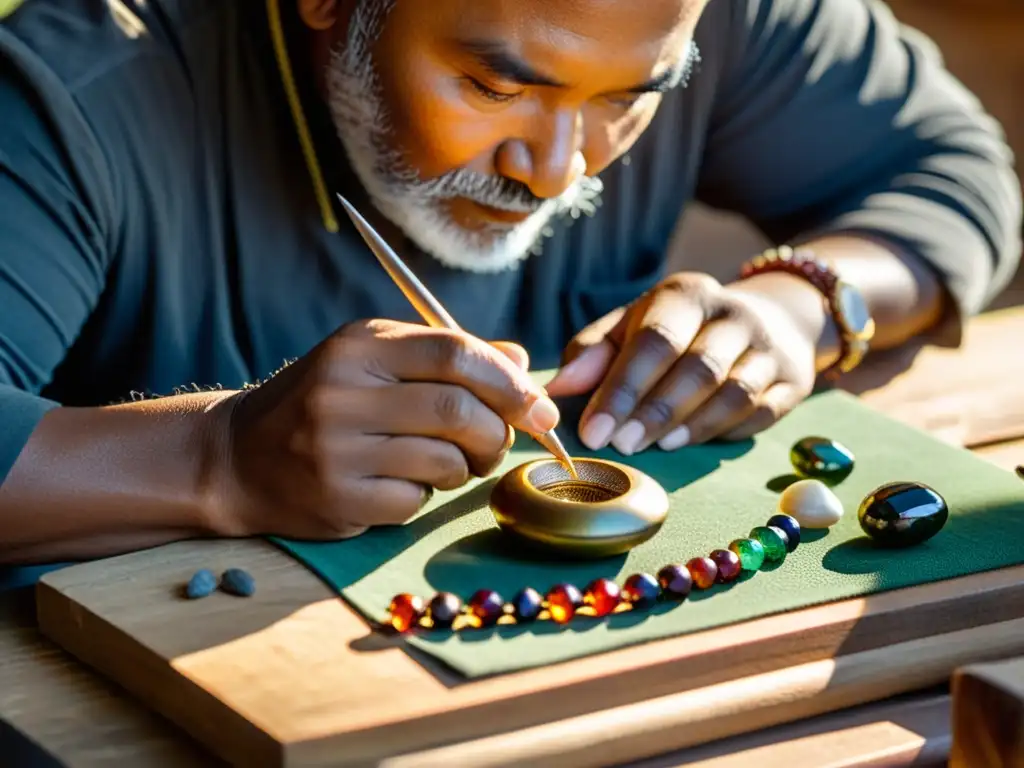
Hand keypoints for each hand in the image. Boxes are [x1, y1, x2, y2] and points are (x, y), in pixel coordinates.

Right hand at [208, 319, 558, 539]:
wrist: (238, 457)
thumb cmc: (324, 402)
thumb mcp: (375, 362)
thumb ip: (446, 357)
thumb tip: (519, 363)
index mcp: (358, 346)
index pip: (453, 352)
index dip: (508, 382)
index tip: (538, 407)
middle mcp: (342, 392)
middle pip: (457, 412)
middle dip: (497, 432)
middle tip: (498, 443)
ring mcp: (335, 449)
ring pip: (445, 462)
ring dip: (465, 467)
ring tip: (449, 463)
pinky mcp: (336, 498)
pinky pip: (415, 501)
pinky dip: (426, 496)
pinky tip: (402, 484)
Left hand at [545, 272, 818, 453]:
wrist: (771, 317)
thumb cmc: (678, 329)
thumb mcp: (632, 325)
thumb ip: (594, 352)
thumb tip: (557, 389)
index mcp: (685, 294)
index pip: (654, 340)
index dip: (621, 388)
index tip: (592, 430)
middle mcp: (732, 315)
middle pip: (696, 367)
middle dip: (654, 410)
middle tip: (622, 445)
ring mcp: (768, 348)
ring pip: (733, 391)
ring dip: (691, 424)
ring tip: (657, 447)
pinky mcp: (792, 381)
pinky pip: (759, 413)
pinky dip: (724, 431)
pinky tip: (691, 444)